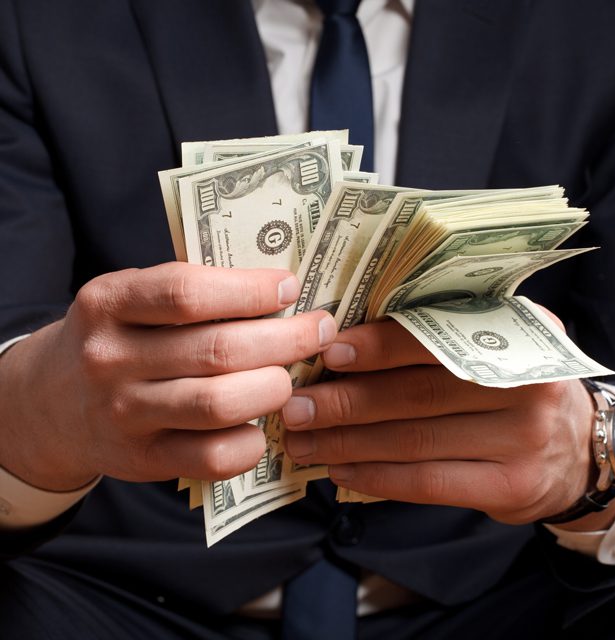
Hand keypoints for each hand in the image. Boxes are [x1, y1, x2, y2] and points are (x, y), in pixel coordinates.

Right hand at [0, 263, 335, 490]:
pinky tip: (261, 423)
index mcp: (109, 303)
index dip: (249, 290)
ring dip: (274, 387)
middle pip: (218, 350)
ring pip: (220, 403)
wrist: (54, 402)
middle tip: (319, 330)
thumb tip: (280, 291)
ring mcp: (124, 414)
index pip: (187, 292)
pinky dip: (252, 441)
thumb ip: (190, 293)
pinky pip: (213, 457)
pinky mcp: (142, 460)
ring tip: (293, 374)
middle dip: (286, 339)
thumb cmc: (118, 338)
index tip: (290, 286)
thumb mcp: (132, 300)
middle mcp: (110, 359)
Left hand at [282, 318, 607, 525]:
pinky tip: (340, 469)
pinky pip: (429, 482)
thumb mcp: (493, 342)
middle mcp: (524, 384)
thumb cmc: (510, 382)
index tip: (328, 351)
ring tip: (303, 440)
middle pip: (417, 394)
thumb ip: (437, 332)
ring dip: (348, 442)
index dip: (379, 346)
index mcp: (516, 331)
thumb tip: (346, 338)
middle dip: (347, 401)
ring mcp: (522, 439)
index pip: (436, 337)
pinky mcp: (510, 486)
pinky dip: (377, 477)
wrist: (575, 443)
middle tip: (295, 406)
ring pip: (414, 441)